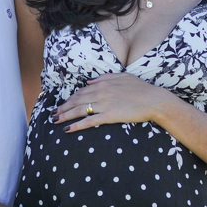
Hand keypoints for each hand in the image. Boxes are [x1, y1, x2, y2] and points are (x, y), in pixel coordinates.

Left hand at [52, 73, 169, 131]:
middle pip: (76, 100)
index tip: (62, 104)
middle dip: (62, 107)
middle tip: (52, 114)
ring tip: (55, 121)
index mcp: (102, 83)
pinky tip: (68, 129)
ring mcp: (104, 104)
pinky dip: (77, 125)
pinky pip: (89, 121)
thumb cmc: (140, 88)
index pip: (80, 91)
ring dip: (65, 116)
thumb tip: (89, 81)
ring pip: (79, 110)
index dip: (69, 98)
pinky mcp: (109, 116)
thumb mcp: (122, 77)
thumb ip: (104, 78)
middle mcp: (100, 92)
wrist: (154, 100)